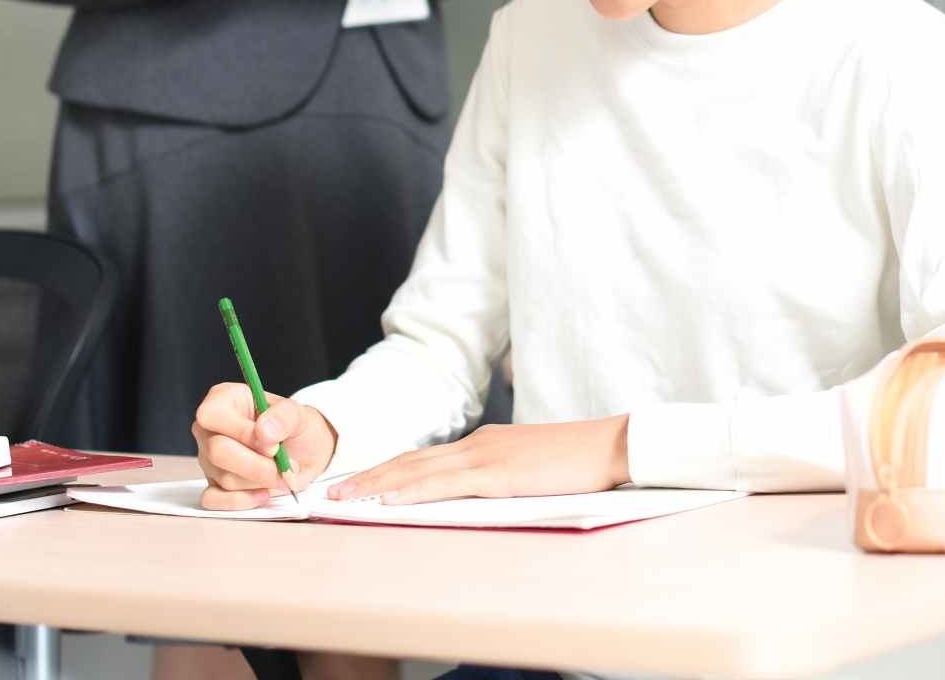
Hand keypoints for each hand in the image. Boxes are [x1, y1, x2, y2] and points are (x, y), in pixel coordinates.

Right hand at [192, 383, 335, 510]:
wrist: (303, 453)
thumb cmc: (294, 427)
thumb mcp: (298, 413)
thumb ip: (285, 416)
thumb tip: (265, 431)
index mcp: (224, 399)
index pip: (212, 414)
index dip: (241, 431)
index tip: (272, 444)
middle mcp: (209, 429)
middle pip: (216, 450)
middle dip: (256, 464)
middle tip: (282, 464)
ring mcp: (208, 459)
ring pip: (223, 477)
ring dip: (260, 480)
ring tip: (282, 473)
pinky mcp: (213, 484)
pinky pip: (213, 500)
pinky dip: (242, 501)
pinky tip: (263, 494)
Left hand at [326, 415, 630, 505]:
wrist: (611, 445)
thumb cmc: (579, 463)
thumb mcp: (531, 470)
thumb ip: (502, 478)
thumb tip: (479, 497)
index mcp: (486, 444)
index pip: (426, 458)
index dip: (389, 470)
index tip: (361, 482)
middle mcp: (478, 444)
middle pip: (411, 460)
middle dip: (369, 475)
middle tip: (333, 490)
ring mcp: (485, 456)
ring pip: (417, 470)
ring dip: (376, 483)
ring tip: (344, 496)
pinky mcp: (496, 473)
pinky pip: (442, 484)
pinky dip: (409, 490)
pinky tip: (388, 499)